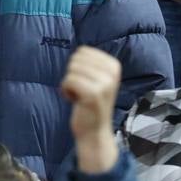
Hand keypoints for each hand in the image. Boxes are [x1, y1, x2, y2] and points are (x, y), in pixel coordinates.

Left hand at [61, 47, 120, 173]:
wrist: (95, 131)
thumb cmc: (91, 102)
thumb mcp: (98, 78)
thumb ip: (92, 63)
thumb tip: (80, 49)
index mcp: (114, 65)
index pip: (82, 51)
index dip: (78, 66)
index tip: (87, 81)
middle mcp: (112, 73)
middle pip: (75, 59)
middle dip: (72, 74)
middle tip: (82, 90)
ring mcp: (104, 84)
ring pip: (71, 70)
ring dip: (69, 83)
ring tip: (80, 95)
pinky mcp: (93, 94)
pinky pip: (68, 80)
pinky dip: (66, 90)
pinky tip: (76, 101)